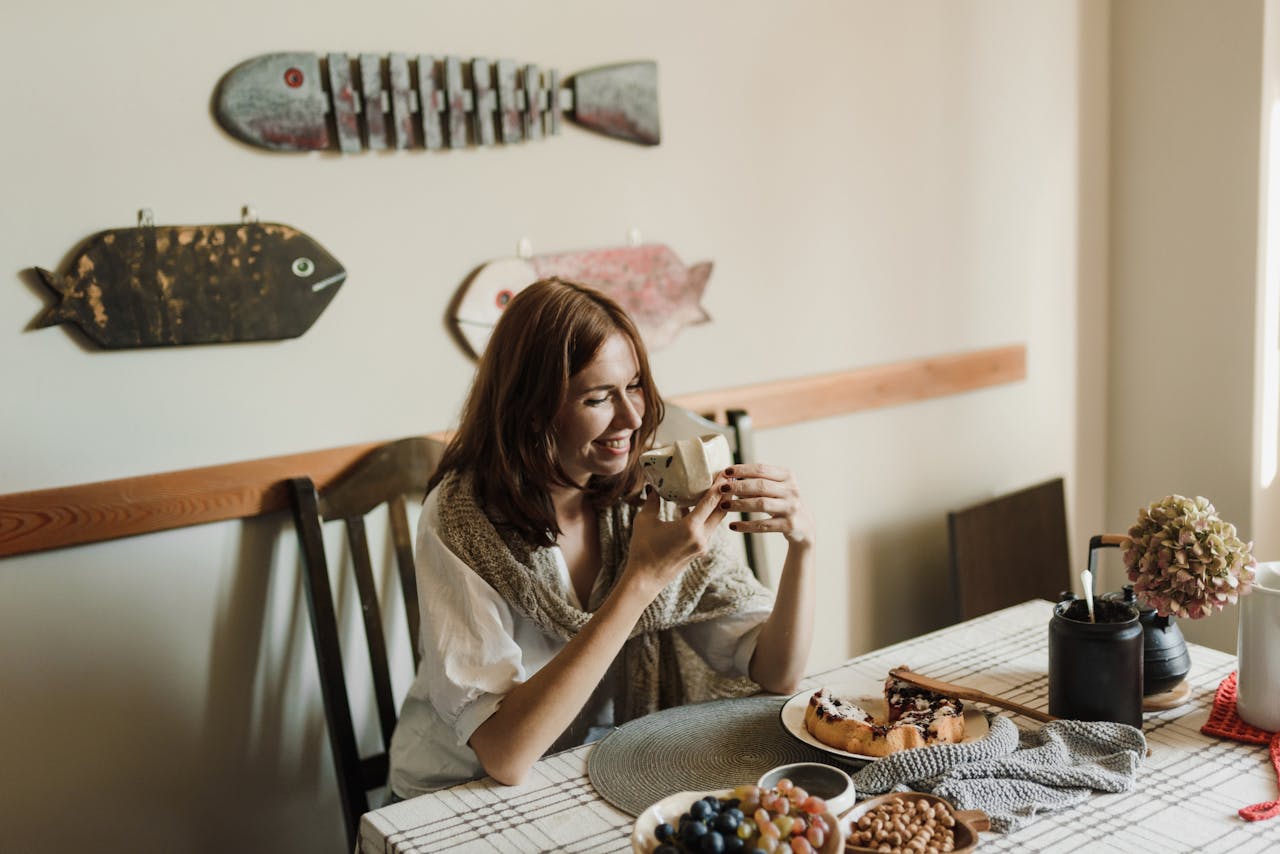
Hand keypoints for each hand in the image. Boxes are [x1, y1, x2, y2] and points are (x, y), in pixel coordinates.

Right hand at [623, 480, 728, 594]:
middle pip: (721, 511)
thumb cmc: (643, 550)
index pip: (711, 502)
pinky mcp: (699, 550)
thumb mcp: (645, 521)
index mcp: (690, 528)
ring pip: (716, 521)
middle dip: (726, 494)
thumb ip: (653, 502)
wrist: (645, 580)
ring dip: (717, 505)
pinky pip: (707, 528)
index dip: (720, 486)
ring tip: (716, 489)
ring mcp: (702, 545)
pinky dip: (706, 516)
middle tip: (728, 477)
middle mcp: (701, 537)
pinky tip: (695, 506)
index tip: (726, 473)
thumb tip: (653, 486)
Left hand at [719, 463, 814, 546]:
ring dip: (740, 504)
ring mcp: (792, 508)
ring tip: (724, 506)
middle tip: (722, 488)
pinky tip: (733, 526)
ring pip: (761, 504)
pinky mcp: (789, 525)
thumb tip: (729, 478)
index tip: (726, 471)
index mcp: (787, 476)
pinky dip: (746, 526)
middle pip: (761, 486)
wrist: (804, 526)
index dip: (743, 469)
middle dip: (739, 486)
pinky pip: (763, 525)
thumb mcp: (776, 489)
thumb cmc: (783, 502)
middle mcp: (792, 491)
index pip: (762, 469)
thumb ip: (757, 482)